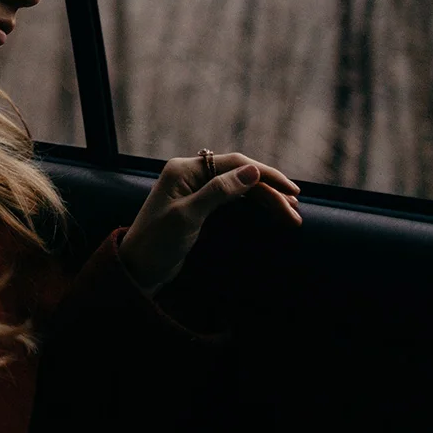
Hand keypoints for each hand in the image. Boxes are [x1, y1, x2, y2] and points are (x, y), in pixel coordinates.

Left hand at [117, 152, 301, 294]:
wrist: (138, 268)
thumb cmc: (157, 243)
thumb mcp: (187, 218)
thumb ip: (218, 192)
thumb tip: (252, 170)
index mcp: (184, 169)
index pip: (234, 163)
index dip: (265, 174)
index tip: (291, 191)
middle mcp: (190, 173)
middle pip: (240, 175)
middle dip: (269, 191)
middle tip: (295, 211)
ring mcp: (195, 189)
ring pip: (239, 188)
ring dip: (265, 199)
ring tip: (291, 215)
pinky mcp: (199, 205)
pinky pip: (232, 198)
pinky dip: (252, 204)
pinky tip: (269, 211)